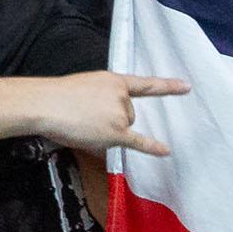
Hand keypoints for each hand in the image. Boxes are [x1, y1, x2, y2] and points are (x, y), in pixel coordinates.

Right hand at [25, 71, 187, 156]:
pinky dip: (152, 147)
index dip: (167, 86)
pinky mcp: (116, 131)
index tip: (187, 86)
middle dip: (110, 120)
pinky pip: (137, 141)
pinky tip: (166, 151)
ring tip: (81, 124)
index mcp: (113, 80)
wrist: (45, 104)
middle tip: (83, 117)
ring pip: (122, 130)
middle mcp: (122, 96)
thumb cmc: (56, 96)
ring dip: (106, 132)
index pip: (144, 84)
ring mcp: (120, 114)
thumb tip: (105, 122)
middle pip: (127, 116)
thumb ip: (101, 99)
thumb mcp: (84, 87)